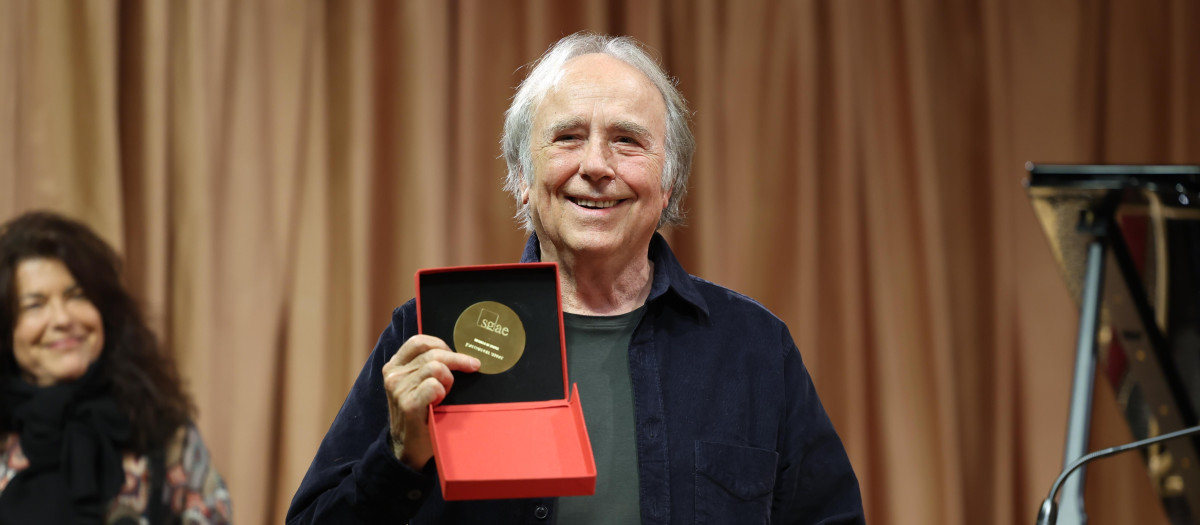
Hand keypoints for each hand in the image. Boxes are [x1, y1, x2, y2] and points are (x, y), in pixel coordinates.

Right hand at [382, 334, 479, 468]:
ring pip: (436, 368)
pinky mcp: (408, 404)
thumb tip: (459, 351)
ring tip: (446, 393)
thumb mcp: (417, 385)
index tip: (457, 354)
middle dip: (457, 361)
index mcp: (394, 366)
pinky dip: (443, 391)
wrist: (409, 449)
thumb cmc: (421, 414)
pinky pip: (433, 385)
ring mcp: (399, 390)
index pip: (418, 341)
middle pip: (433, 354)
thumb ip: (427, 367)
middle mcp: (393, 375)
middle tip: (470, 368)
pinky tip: (439, 402)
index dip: (441, 344)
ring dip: (449, 379)